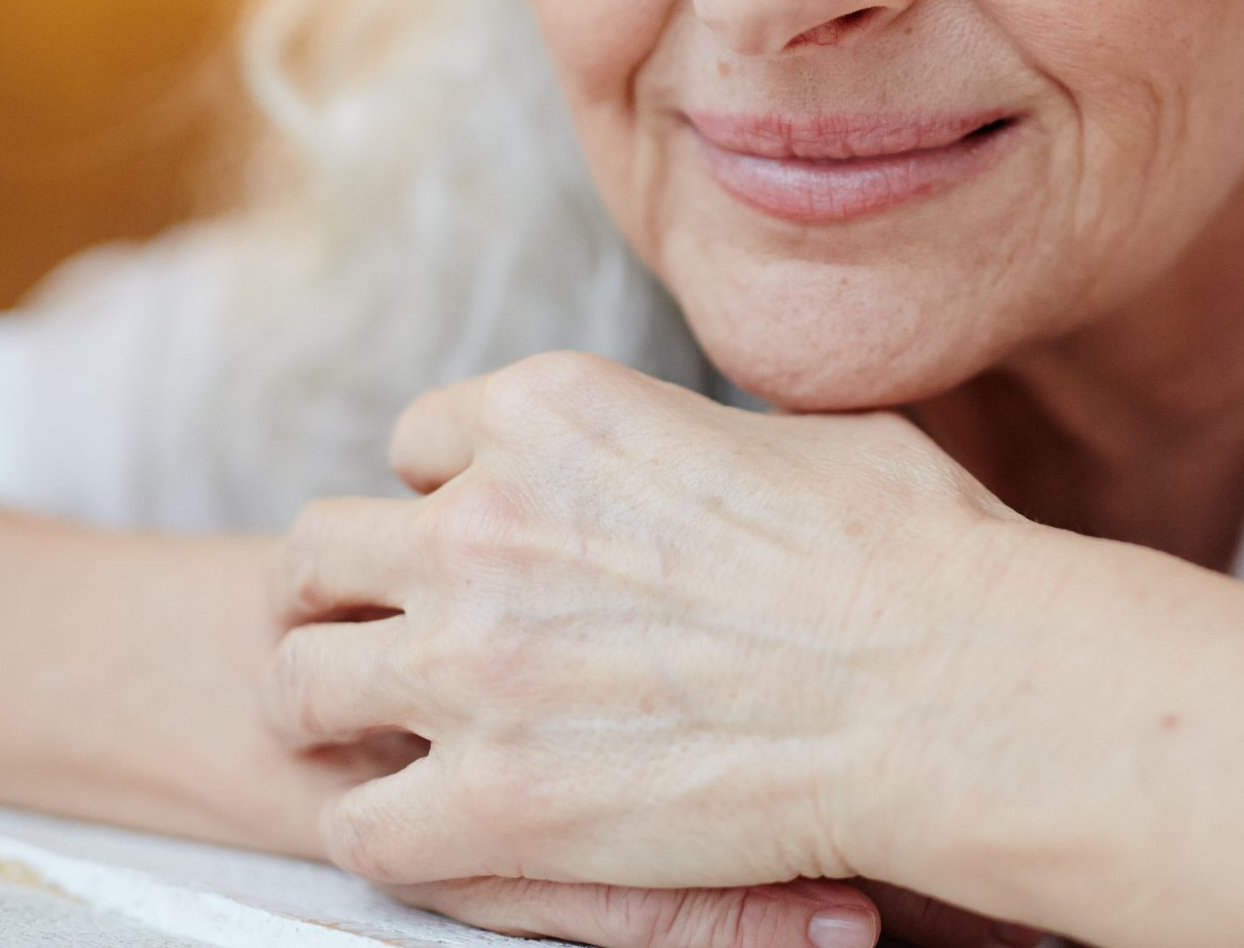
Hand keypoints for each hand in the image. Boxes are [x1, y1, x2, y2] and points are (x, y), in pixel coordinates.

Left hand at [264, 353, 1042, 945]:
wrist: (944, 684)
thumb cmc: (909, 552)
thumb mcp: (795, 428)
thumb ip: (702, 435)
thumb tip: (714, 453)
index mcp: (554, 412)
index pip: (419, 440)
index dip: (445, 495)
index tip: (480, 543)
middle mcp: (485, 521)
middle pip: (319, 547)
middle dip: (342, 594)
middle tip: (384, 639)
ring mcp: (473, 662)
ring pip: (299, 679)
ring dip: (338, 709)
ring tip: (386, 741)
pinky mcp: (492, 801)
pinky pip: (359, 825)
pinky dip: (387, 831)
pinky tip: (440, 830)